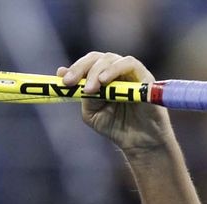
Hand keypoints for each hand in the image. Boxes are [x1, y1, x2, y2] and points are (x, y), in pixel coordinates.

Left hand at [57, 52, 174, 153]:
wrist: (139, 142)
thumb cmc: (116, 126)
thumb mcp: (92, 113)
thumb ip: (83, 96)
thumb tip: (66, 77)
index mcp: (102, 78)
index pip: (87, 64)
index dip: (74, 68)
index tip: (62, 79)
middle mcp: (116, 72)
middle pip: (97, 58)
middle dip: (81, 68)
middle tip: (70, 82)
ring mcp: (130, 73)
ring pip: (111, 58)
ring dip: (96, 71)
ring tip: (90, 88)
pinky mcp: (145, 77)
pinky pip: (130, 64)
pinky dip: (115, 69)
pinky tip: (104, 81)